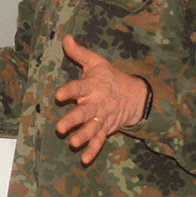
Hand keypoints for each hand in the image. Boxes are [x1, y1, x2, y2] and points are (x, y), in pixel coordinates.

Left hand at [53, 35, 149, 164]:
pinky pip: (100, 141)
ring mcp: (102, 118)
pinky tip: (84, 159)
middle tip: (60, 128)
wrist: (136, 95)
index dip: (69, 91)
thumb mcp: (96, 62)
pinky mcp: (106, 128)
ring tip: (72, 143)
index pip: (79, 87)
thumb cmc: (110, 77)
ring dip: (82, 136)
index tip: (59, 95)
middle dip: (73, 120)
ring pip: (91, 128)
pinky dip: (93, 150)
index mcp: (92, 86)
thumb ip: (79, 53)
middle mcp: (96, 103)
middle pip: (83, 112)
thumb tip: (65, 37)